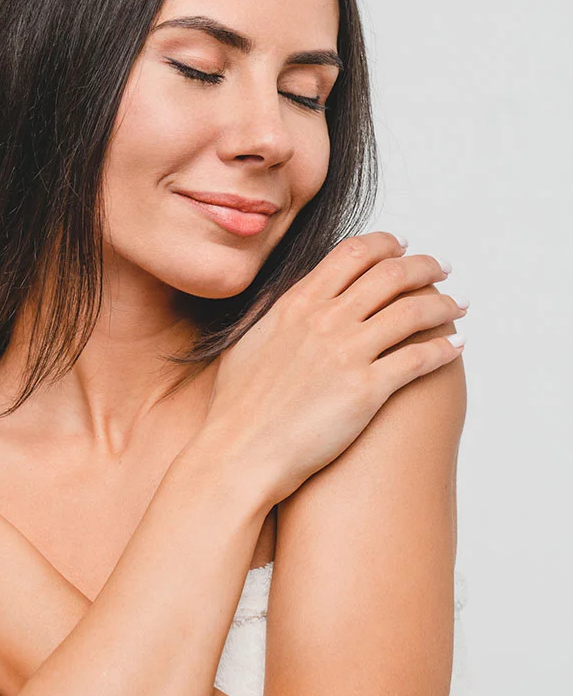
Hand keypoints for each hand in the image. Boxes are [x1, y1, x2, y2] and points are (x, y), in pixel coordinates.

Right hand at [200, 231, 465, 506]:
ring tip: (458, 305)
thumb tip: (287, 299)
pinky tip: (457, 346)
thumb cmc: (237, 405)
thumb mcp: (248, 341)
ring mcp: (347, 353)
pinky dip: (445, 348)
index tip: (402, 246)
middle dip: (423, 266)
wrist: (240, 450)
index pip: (352, 254)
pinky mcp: (366, 390)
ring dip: (444, 303)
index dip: (385, 245)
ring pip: (413, 311)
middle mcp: (325, 320)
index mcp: (296, 304)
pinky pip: (419, 359)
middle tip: (440, 269)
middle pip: (390, 274)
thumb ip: (274, 314)